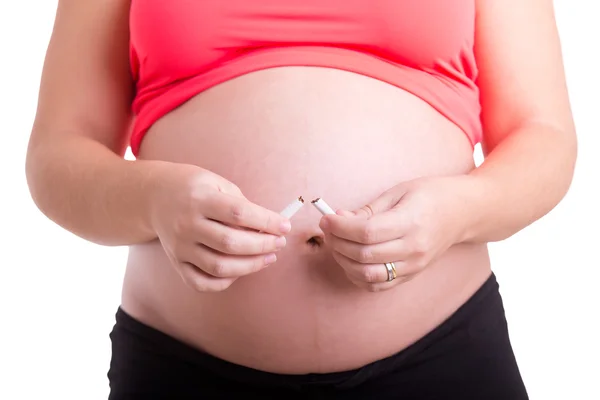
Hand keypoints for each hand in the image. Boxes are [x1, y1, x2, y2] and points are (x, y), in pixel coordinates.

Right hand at [149, 163, 290, 291]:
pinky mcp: (177, 263)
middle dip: (262, 245)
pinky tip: (240, 270)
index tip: (285, 225)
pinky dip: (225, 282)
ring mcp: (180, 247)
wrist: (155, 197)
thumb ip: (241, 204)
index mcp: (200, 199)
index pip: (238, 213)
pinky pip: (202, 282)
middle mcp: (187, 224)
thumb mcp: (217, 183)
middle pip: (230, 243)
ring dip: (250, 266)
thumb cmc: (195, 188)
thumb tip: (268, 228)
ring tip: (268, 257)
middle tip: (279, 243)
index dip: (266, 221)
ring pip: (219, 267)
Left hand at [319, 175, 473, 291]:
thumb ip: (369, 209)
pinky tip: (350, 260)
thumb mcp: (399, 191)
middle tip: (328, 229)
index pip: (366, 232)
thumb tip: (339, 219)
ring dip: (344, 261)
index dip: (340, 227)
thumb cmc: (431, 195)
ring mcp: (413, 265)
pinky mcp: (411, 275)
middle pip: (364, 255)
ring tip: (337, 244)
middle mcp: (413, 248)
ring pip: (367, 275)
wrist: (463, 213)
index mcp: (410, 222)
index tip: (327, 218)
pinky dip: (357, 276)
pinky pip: (378, 285)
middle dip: (337, 242)